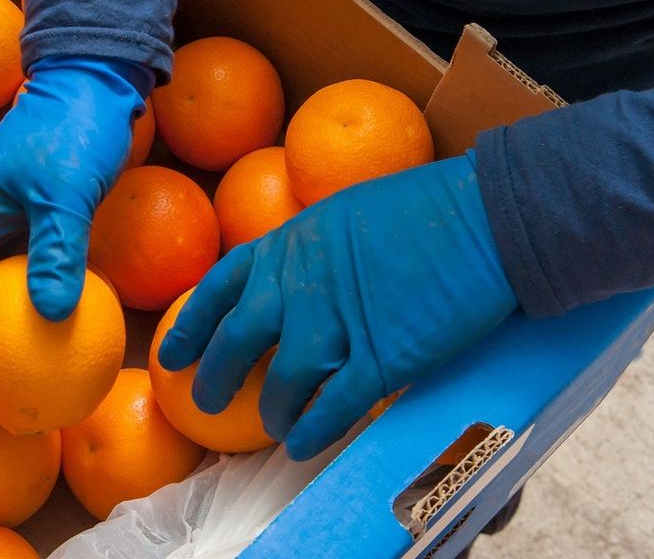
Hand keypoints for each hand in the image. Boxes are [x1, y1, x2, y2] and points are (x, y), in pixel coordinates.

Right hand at [0, 55, 151, 414]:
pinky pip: (19, 276)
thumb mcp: (65, 192)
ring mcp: (0, 224)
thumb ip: (56, 250)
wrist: (93, 82)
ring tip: (10, 384)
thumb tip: (50, 316)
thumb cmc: (72, 130)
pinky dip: (26, 310)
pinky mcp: (30, 223)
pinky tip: (54, 339)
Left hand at [157, 151, 517, 458]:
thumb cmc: (422, 207)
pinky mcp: (380, 362)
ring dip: (272, 411)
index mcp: (286, 245)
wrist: (481, 220)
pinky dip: (313, 431)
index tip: (172, 353)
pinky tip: (302, 446)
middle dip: (214, 376)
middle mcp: (297, 287)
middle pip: (236, 341)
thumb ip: (308, 251)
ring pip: (281, 383)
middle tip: (204, 400)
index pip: (217, 288)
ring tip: (273, 428)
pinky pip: (332, 409)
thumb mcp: (341, 214)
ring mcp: (336, 327)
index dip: (190, 325)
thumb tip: (292, 277)